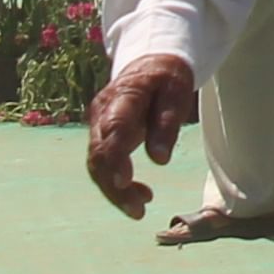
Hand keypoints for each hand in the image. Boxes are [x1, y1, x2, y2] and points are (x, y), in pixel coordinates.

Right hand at [83, 53, 198, 217]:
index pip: (113, 129)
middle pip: (100, 154)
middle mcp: (101, 113)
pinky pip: (101, 164)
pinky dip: (115, 184)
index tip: (124, 183)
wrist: (150, 64)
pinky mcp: (100, 137)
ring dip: (114, 191)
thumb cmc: (166, 79)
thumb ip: (167, 124)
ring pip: (96, 164)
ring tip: (140, 209)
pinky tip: (137, 196)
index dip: (115, 158)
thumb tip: (160, 160)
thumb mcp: (177, 93)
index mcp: (122, 97)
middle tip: (139, 209)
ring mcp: (97, 126)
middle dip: (115, 186)